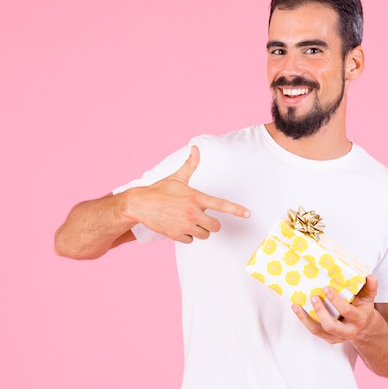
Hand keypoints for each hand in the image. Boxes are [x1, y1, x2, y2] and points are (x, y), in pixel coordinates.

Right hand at [128, 145, 250, 242]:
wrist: (140, 205)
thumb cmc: (159, 191)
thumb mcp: (176, 177)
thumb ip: (190, 165)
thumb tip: (195, 148)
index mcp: (196, 198)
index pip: (221, 205)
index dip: (236, 210)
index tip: (248, 214)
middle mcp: (193, 213)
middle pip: (215, 226)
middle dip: (211, 223)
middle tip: (202, 217)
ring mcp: (185, 225)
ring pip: (204, 234)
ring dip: (200, 230)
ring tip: (188, 221)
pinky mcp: (177, 235)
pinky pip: (191, 240)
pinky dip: (188, 236)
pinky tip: (179, 227)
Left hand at [291, 275, 378, 344]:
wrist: (365, 329)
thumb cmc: (363, 309)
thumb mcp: (368, 299)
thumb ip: (370, 288)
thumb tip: (369, 277)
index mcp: (359, 319)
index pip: (346, 311)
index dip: (335, 300)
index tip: (325, 288)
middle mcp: (348, 331)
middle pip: (331, 326)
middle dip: (320, 311)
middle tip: (313, 297)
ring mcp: (337, 337)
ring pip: (318, 331)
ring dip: (305, 318)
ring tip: (296, 305)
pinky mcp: (329, 338)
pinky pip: (314, 331)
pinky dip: (304, 320)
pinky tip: (297, 309)